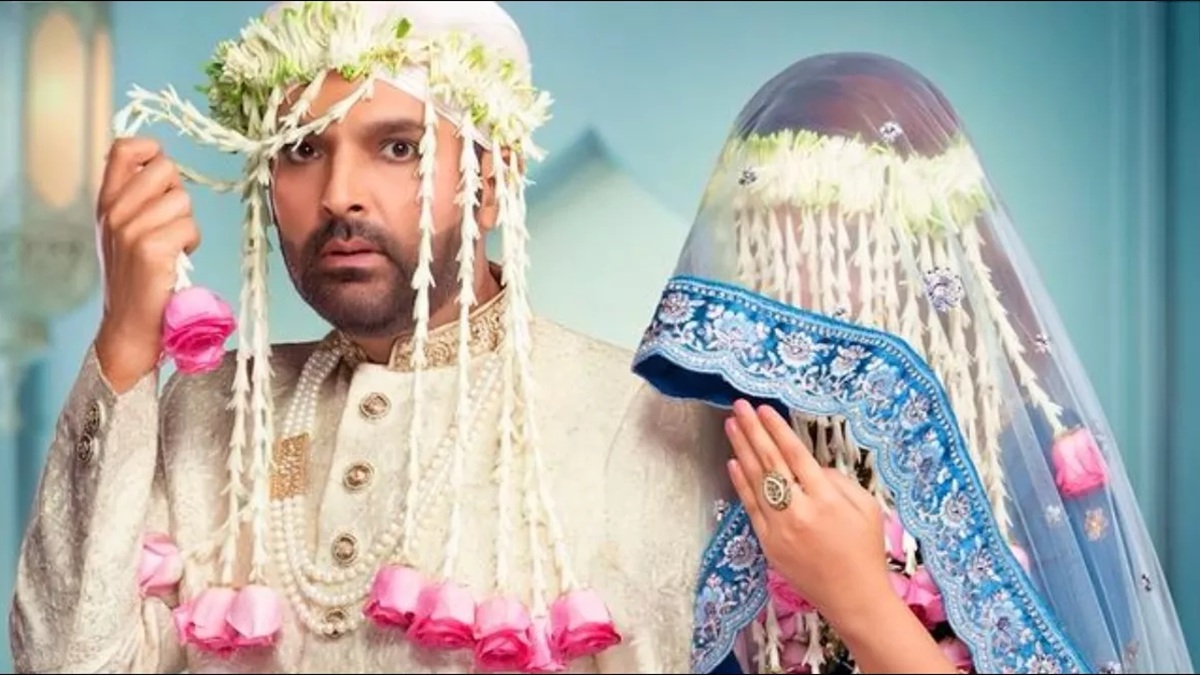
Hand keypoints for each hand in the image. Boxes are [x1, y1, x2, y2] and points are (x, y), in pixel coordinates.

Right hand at [94, 137, 200, 392]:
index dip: (152, 152)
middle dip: (178, 193)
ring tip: (172, 247)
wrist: (130, 323)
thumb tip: (161, 165)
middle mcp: (114, 211)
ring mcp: (130, 228)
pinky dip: (191, 243)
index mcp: (106, 201)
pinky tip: (177, 260)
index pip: (125, 148)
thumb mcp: (124, 229)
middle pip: (165, 168)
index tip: (162, 177)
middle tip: (170, 222)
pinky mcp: (151, 248)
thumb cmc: (135, 276)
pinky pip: (189, 227)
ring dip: (187, 224)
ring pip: (182, 200)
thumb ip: (136, 197)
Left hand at [724, 399, 890, 627]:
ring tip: (731, 426)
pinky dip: (740, 483)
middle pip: (770, 462)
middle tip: (739, 407)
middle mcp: (800, 511)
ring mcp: (780, 528)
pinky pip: (751, 507)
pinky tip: (733, 462)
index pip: (795, 454)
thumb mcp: (866, 507)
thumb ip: (837, 480)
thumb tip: (809, 465)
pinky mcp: (769, 543)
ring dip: (741, 450)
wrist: (853, 597)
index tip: (764, 408)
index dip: (777, 429)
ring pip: (755, 481)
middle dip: (753, 431)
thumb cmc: (865, 550)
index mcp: (827, 499)